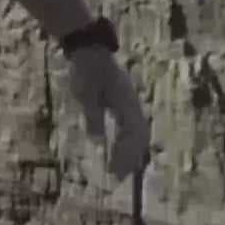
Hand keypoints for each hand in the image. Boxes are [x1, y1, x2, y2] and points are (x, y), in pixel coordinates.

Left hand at [67, 46, 150, 180]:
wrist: (89, 47)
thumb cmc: (85, 69)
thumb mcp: (85, 94)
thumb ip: (93, 116)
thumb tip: (99, 141)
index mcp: (126, 104)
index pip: (132, 136)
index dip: (125, 156)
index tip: (114, 172)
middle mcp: (132, 104)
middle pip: (139, 137)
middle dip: (130, 158)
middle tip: (118, 177)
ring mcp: (130, 101)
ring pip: (137, 131)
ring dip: (130, 150)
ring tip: (121, 168)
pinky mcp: (123, 100)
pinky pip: (131, 124)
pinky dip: (127, 139)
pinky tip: (117, 147)